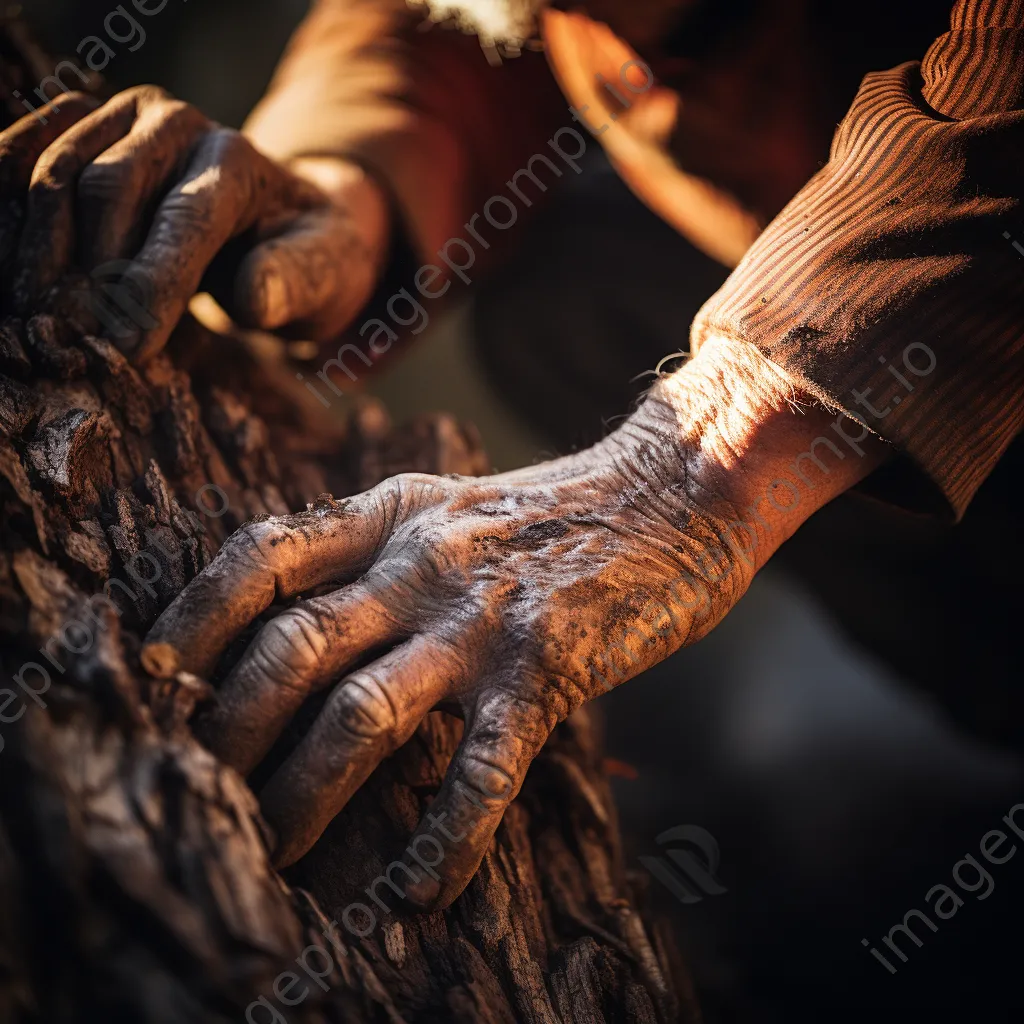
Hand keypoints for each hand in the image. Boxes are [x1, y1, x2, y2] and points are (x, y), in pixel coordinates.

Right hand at [2, 86, 388, 359]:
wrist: (286, 215)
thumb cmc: (306, 255)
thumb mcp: (325, 274)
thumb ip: (294, 283)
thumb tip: (253, 295)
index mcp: (238, 161)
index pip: (185, 220)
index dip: (150, 283)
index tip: (126, 344)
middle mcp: (178, 123)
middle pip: (105, 188)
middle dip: (84, 268)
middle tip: (68, 337)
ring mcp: (125, 117)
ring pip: (55, 170)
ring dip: (36, 244)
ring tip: (34, 314)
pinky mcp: (87, 125)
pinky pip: (27, 155)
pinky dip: (9, 208)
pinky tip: (14, 266)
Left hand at [143, 338, 886, 907]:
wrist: (677, 488)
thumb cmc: (558, 511)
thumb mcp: (449, 504)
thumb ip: (379, 544)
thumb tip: (299, 611)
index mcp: (392, 515)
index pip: (261, 556)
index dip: (192, 618)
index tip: (152, 680)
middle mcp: (423, 565)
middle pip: (291, 647)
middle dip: (229, 730)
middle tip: (202, 789)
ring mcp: (483, 618)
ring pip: (362, 715)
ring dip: (305, 794)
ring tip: (276, 854)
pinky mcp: (547, 669)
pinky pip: (480, 773)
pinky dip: (444, 842)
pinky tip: (418, 897)